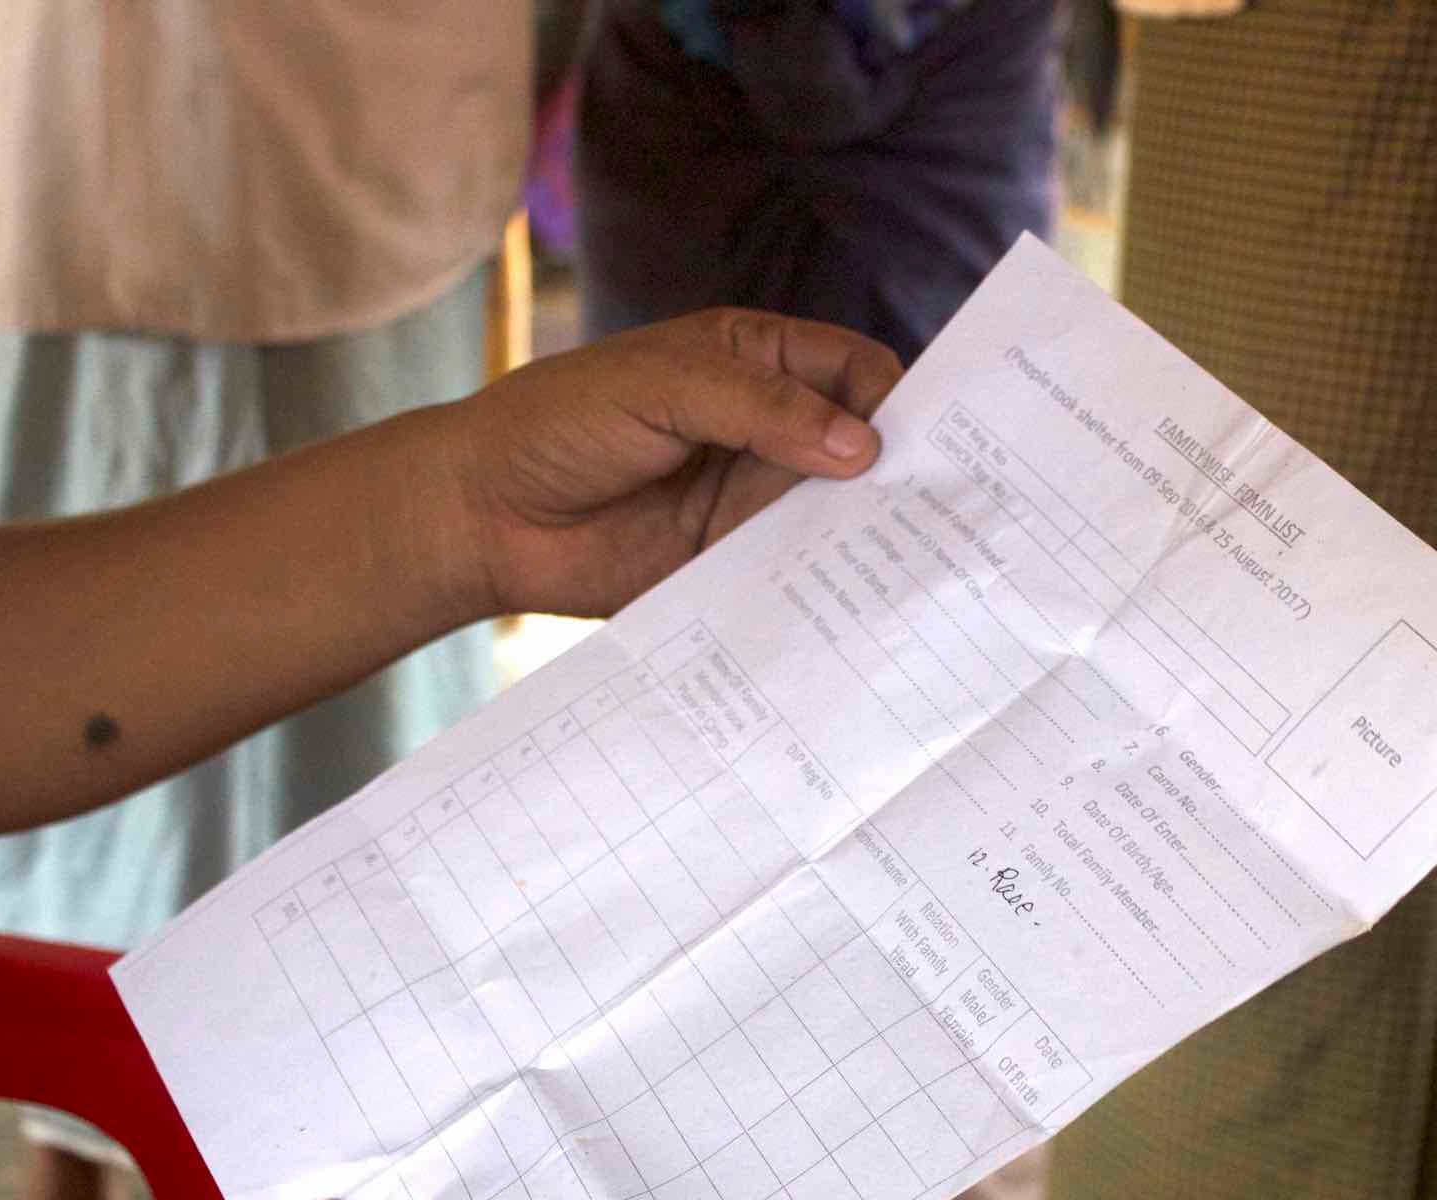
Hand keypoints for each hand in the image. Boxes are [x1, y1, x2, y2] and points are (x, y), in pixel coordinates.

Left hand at [437, 308, 901, 620]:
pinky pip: (797, 571)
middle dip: (903, 472)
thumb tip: (862, 448)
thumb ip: (761, 409)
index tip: (940, 440)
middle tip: (951, 508)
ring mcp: (754, 498)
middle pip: (862, 447)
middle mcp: (769, 430)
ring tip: (921, 562)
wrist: (484, 516)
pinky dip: (829, 583)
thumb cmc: (561, 422)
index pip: (855, 371)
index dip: (900, 399)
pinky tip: (859, 600)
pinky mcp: (735, 562)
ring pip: (838, 513)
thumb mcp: (663, 387)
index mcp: (758, 361)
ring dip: (872, 533)